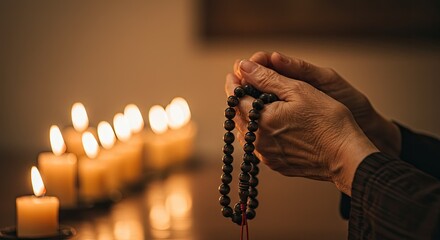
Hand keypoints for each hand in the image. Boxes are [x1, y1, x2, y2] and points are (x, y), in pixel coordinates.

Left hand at [234, 52, 400, 157]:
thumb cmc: (327, 120)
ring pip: (245, 131)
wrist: (346, 157)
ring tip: (254, 101)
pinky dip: (257, 131)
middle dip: (238, 98)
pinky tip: (268, 122)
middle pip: (237, 116)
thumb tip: (243, 66)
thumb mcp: (298, 90)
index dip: (233, 82)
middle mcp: (258, 140)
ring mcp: (266, 155)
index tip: (235, 72)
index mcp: (261, 119)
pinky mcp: (275, 164)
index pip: (235, 97)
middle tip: (244, 84)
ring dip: (246, 115)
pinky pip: (257, 145)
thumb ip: (267, 78)